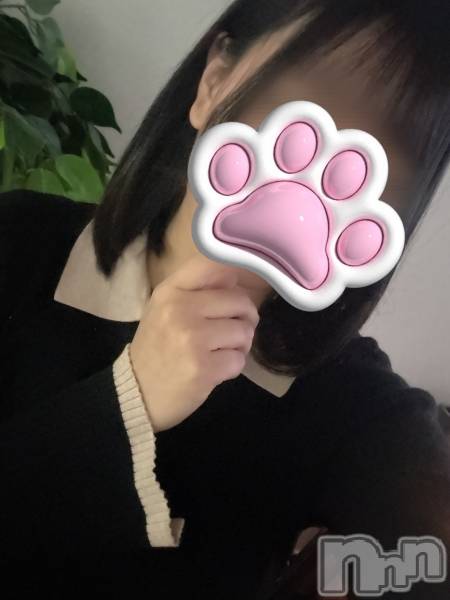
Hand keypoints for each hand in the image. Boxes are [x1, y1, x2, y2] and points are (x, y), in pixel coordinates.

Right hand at [129, 254, 259, 431]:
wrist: (137, 392)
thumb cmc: (157, 348)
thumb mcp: (165, 309)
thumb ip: (196, 290)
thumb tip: (234, 278)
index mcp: (170, 292)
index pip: (213, 266)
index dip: (233, 278)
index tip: (232, 292)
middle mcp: (180, 309)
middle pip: (239, 301)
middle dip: (244, 318)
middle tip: (231, 332)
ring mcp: (192, 339)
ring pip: (244, 331)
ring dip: (240, 345)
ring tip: (221, 351)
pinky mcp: (203, 368)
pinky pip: (239, 359)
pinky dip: (233, 366)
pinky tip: (215, 369)